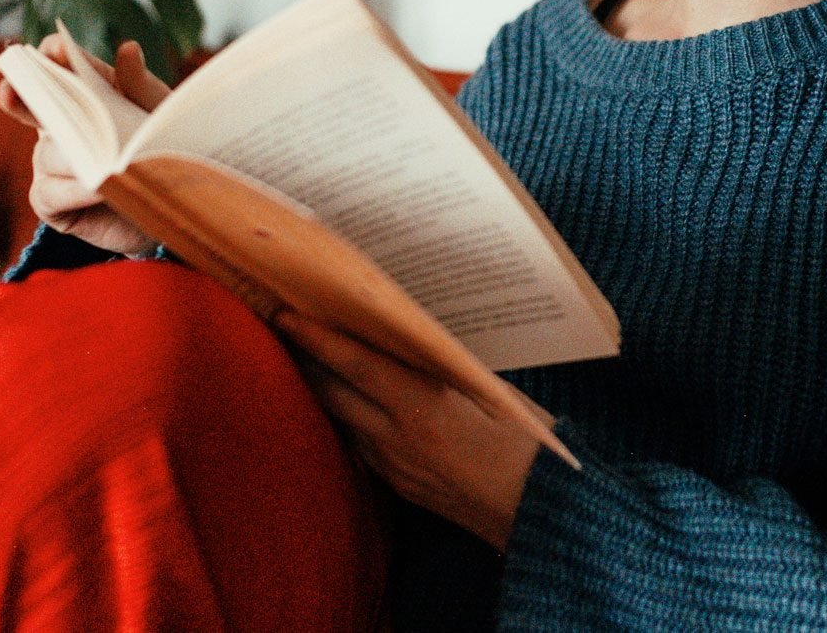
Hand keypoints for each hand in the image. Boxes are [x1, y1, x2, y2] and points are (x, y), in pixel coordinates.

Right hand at [0, 36, 172, 256]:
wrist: (173, 208)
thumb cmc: (161, 149)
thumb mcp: (157, 114)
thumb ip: (140, 84)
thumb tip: (128, 49)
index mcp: (84, 94)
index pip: (57, 66)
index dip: (50, 56)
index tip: (54, 50)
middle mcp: (59, 125)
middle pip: (34, 106)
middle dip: (22, 96)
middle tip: (10, 90)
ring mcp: (51, 164)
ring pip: (47, 154)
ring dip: (73, 156)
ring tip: (103, 159)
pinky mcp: (52, 202)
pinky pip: (50, 192)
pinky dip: (74, 190)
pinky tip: (99, 188)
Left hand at [273, 309, 540, 553]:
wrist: (540, 513)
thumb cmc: (525, 444)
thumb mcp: (487, 392)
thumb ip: (443, 370)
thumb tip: (409, 340)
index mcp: (423, 408)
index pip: (356, 365)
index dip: (317, 338)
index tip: (286, 313)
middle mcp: (398, 439)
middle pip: (333, 392)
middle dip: (307, 358)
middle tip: (287, 324)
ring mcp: (393, 466)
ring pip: (343, 419)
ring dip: (326, 388)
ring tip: (311, 355)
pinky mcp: (398, 485)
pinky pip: (361, 443)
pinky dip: (351, 416)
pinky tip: (351, 399)